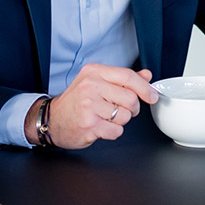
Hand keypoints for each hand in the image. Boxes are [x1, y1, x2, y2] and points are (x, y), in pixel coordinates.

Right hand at [26, 65, 158, 148]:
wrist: (52, 120)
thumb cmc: (75, 102)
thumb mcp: (96, 83)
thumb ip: (122, 79)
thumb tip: (146, 75)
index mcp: (94, 73)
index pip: (128, 76)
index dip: (145, 88)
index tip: (152, 96)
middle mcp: (90, 87)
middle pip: (130, 99)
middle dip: (131, 109)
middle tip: (120, 110)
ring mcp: (89, 106)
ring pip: (125, 116)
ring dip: (120, 121)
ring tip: (105, 118)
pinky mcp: (89, 125)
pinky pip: (116, 131)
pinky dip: (112, 132)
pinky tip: (100, 127)